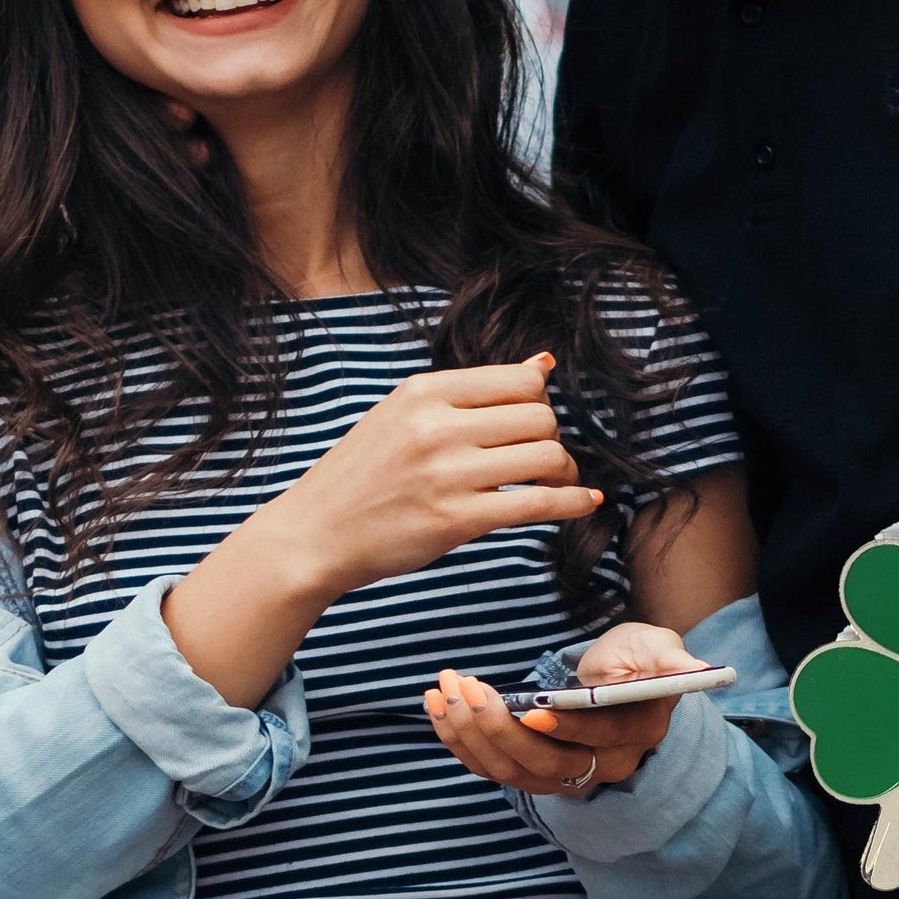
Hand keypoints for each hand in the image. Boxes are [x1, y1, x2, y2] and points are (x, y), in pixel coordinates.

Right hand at [264, 354, 597, 597]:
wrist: (313, 534)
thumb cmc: (361, 475)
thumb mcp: (405, 414)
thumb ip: (472, 392)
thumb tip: (544, 363)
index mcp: (425, 391)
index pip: (520, 379)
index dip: (540, 401)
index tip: (533, 423)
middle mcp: (437, 425)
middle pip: (539, 416)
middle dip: (551, 438)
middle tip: (542, 460)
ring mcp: (446, 472)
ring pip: (544, 456)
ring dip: (562, 471)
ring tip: (554, 483)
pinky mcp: (455, 519)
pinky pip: (535, 503)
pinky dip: (570, 502)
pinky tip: (585, 502)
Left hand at [424, 623, 705, 796]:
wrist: (622, 683)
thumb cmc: (638, 658)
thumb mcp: (656, 645)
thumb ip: (667, 654)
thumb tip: (689, 664)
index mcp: (636, 732)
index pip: (597, 737)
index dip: (564, 727)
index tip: (531, 708)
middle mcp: (602, 765)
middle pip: (546, 765)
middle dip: (500, 730)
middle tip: (467, 690)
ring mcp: (564, 775)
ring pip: (511, 772)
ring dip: (469, 734)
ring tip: (443, 691)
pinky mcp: (532, 772)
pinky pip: (491, 768)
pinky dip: (458, 741)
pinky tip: (434, 706)